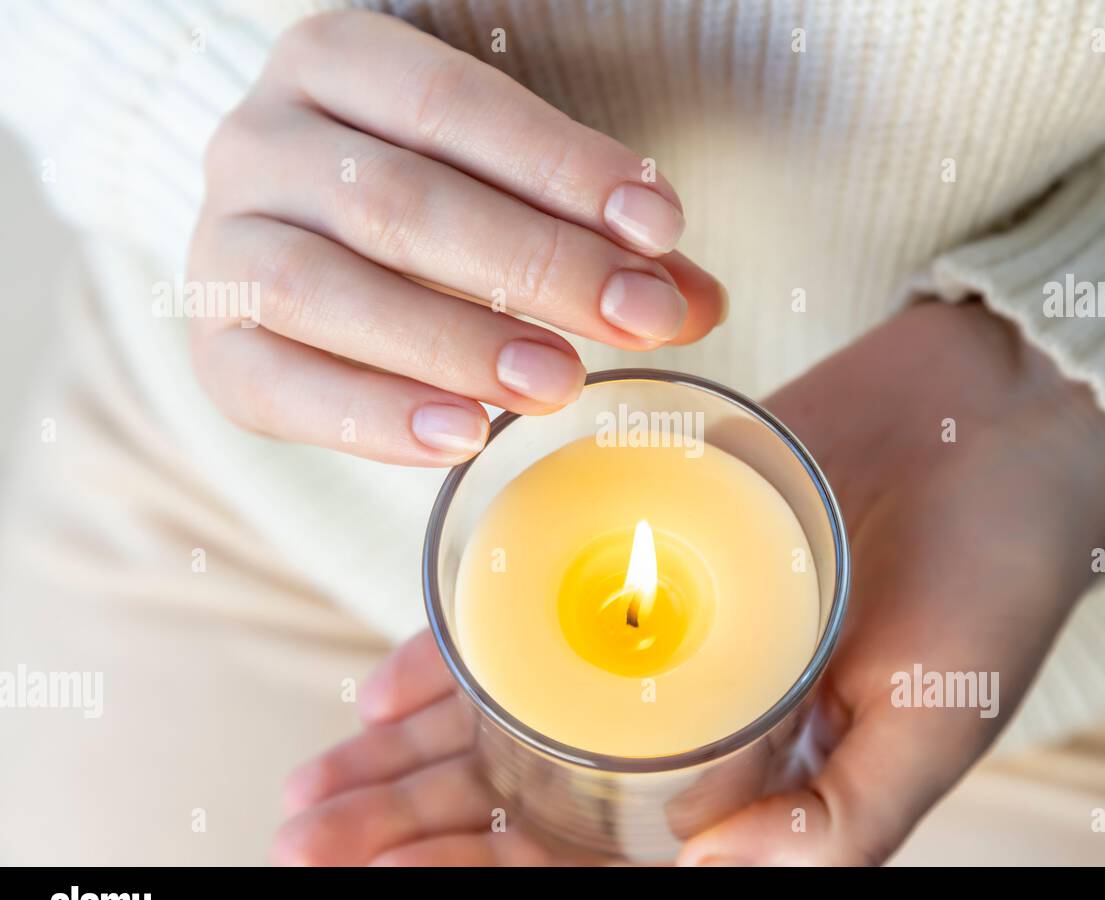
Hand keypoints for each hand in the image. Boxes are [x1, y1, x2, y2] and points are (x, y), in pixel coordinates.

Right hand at [188, 10, 724, 465]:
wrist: (291, 235)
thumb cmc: (424, 198)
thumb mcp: (504, 187)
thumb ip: (596, 236)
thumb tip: (698, 303)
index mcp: (333, 64)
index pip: (453, 107)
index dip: (561, 168)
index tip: (660, 230)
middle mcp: (258, 141)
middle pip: (399, 201)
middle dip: (534, 265)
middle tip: (639, 319)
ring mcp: (222, 243)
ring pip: (326, 289)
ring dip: (454, 342)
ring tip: (558, 384)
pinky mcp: (212, 345)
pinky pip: (279, 384)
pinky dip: (373, 416)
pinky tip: (466, 437)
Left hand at [273, 300, 1104, 865]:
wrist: (1007, 426)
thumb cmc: (999, 579)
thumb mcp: (940, 718)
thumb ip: (841, 818)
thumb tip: (710, 874)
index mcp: (756, 787)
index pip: (600, 861)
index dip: (488, 878)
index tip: (384, 881)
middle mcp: (694, 724)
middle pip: (531, 796)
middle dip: (418, 825)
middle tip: (309, 837)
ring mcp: (661, 637)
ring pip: (513, 714)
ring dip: (413, 756)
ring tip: (318, 788)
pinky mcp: (646, 550)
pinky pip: (536, 610)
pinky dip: (457, 655)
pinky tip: (377, 691)